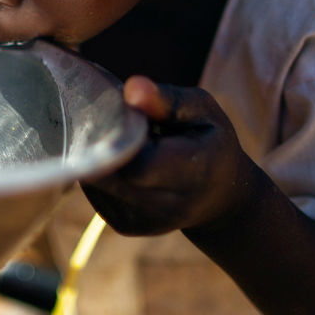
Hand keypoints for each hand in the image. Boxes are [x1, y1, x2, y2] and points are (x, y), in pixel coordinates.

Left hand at [81, 76, 258, 235]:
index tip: (123, 113)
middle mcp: (167, 206)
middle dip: (104, 143)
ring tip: (129, 144)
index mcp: (194, 173)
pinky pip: (96, 191)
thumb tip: (131, 88)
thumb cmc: (210, 142)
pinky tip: (124, 162)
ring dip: (102, 156)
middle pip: (110, 174)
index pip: (138, 164)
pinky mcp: (124, 225)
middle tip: (119, 122)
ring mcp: (143, 221)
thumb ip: (167, 100)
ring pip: (97, 181)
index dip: (119, 135)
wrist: (219, 198)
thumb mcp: (202, 111)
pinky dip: (103, 171)